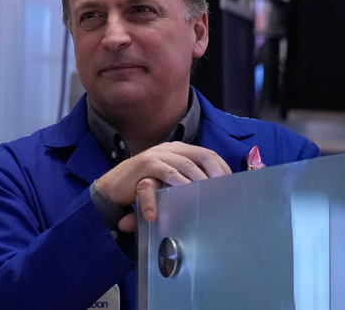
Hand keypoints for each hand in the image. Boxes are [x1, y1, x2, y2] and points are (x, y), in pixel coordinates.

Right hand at [95, 142, 230, 231]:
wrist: (113, 187)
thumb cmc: (144, 185)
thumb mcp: (168, 179)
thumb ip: (186, 178)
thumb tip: (214, 190)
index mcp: (178, 149)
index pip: (208, 154)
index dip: (222, 169)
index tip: (231, 186)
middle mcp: (170, 148)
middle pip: (202, 156)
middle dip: (216, 173)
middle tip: (224, 192)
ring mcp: (158, 154)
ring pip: (187, 165)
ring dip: (201, 182)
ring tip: (209, 196)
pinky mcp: (147, 164)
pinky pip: (169, 173)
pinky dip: (179, 184)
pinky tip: (187, 194)